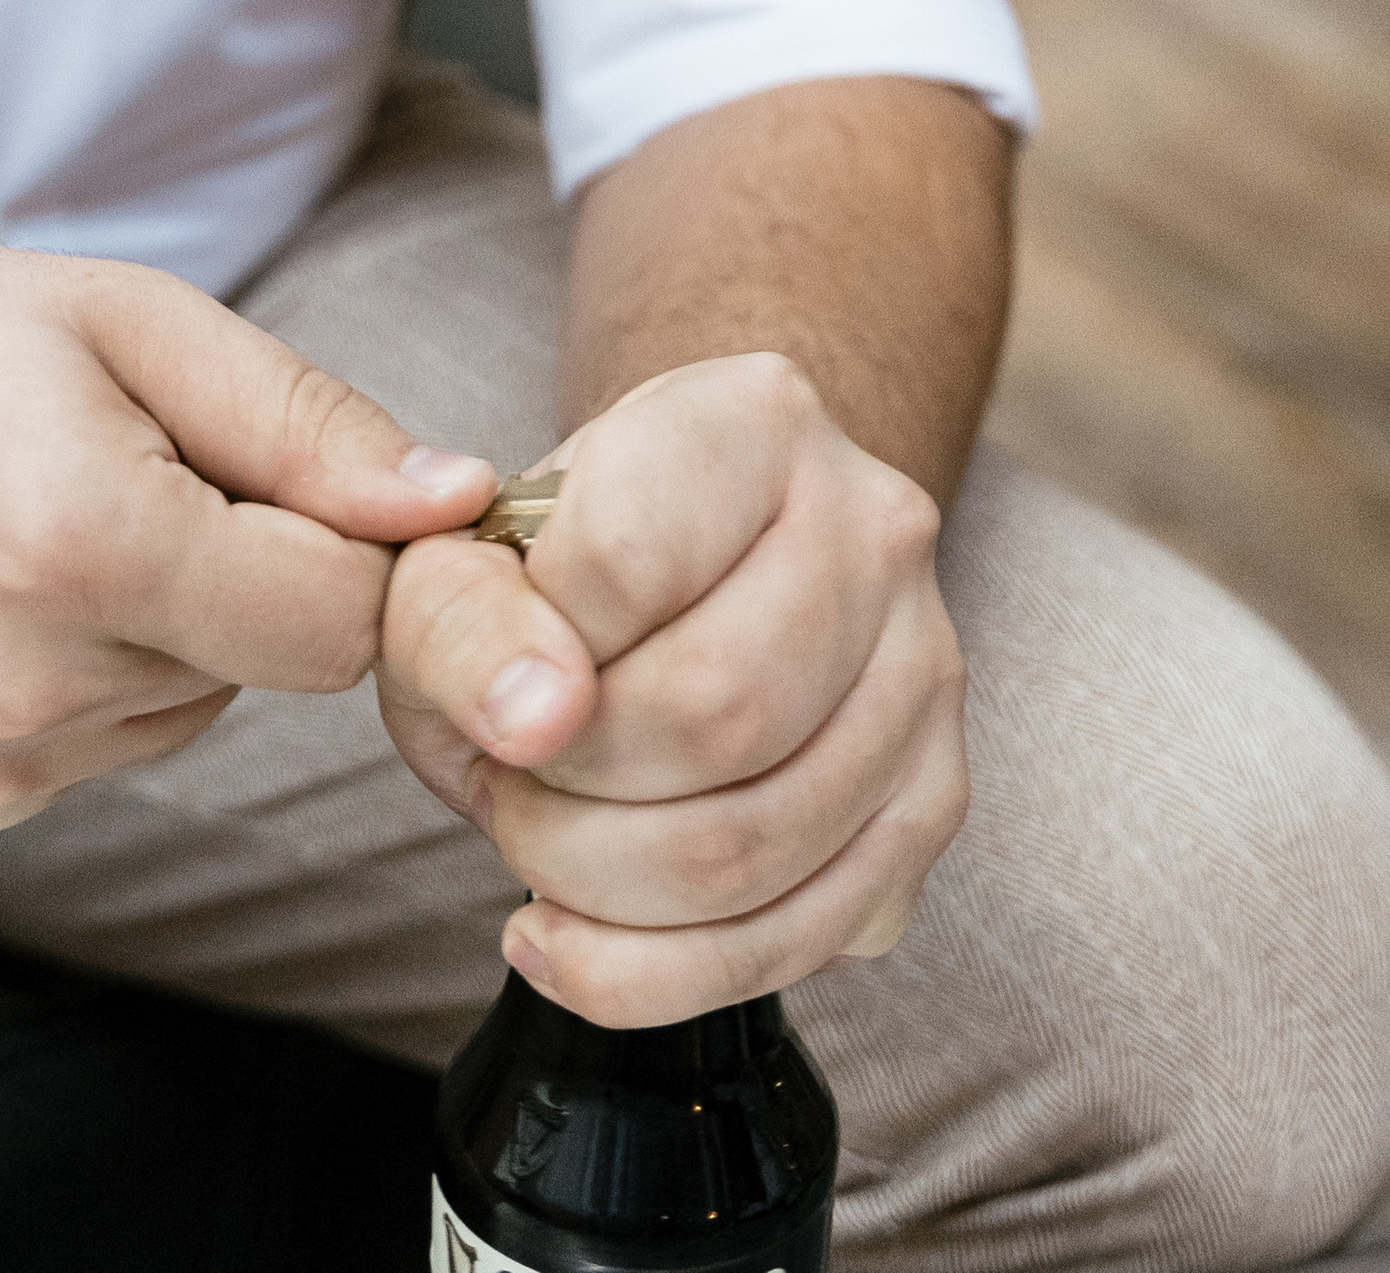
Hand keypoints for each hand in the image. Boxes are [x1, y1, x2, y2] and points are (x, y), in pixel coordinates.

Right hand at [0, 240, 494, 826]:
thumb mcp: (133, 320)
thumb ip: (308, 423)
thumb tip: (456, 506)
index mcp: (88, 548)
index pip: (343, 616)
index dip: (361, 538)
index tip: (318, 472)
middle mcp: (41, 685)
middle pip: (283, 657)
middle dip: (263, 559)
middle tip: (148, 459)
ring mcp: (1, 760)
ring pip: (216, 698)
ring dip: (190, 612)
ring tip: (68, 507)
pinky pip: (134, 732)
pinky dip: (119, 662)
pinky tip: (25, 579)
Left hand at [377, 352, 966, 1020]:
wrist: (684, 559)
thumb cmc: (562, 557)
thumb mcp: (462, 550)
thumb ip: (458, 613)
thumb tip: (535, 724)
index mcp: (759, 416)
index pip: (624, 559)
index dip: (522, 651)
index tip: (485, 670)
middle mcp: (876, 528)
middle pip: (712, 714)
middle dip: (562, 790)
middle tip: (503, 778)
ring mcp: (926, 671)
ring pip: (755, 845)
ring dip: (595, 884)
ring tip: (535, 838)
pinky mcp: (931, 804)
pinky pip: (792, 942)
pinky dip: (648, 973)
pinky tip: (566, 933)